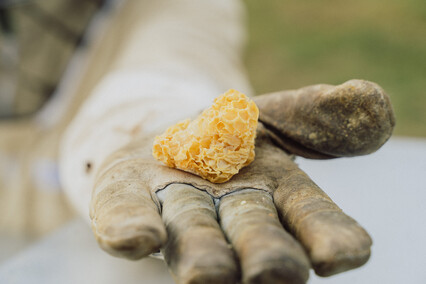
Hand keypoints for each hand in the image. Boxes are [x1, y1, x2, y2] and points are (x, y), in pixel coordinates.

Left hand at [89, 80, 393, 283]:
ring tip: (205, 275)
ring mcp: (175, 212)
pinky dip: (129, 227)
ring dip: (202, 255)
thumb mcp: (277, 115)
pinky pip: (124, 214)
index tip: (339, 256)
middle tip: (270, 274)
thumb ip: (319, 115)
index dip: (330, 236)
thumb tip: (371, 101)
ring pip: (192, 237)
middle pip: (253, 238)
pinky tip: (131, 239)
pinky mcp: (125, 199)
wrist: (171, 131)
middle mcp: (229, 215)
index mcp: (276, 194)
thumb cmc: (231, 134)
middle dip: (264, 255)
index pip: (313, 219)